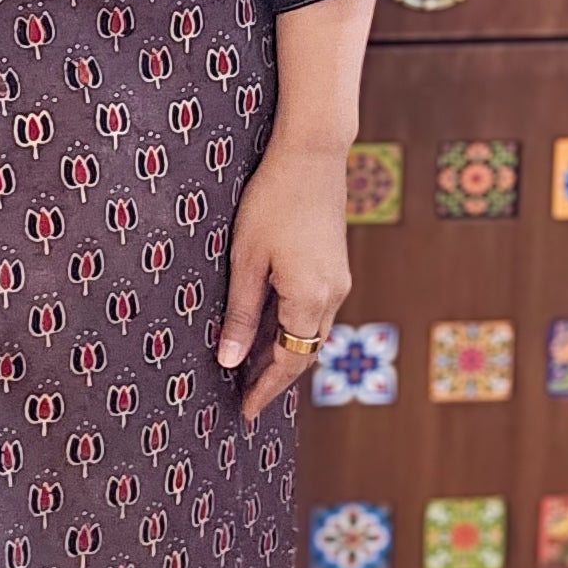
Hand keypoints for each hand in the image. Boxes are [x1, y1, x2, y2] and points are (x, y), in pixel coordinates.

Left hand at [217, 134, 351, 427]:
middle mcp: (332, 296)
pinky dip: (291, 326)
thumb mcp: (247, 260)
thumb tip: (230, 361)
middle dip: (272, 377)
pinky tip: (266, 326)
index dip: (265, 390)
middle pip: (303, 353)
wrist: (311, 154)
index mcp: (310, 300)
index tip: (244, 412)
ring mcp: (337, 280)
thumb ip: (242, 314)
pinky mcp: (334, 265)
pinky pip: (313, 310)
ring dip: (281, 351)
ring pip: (309, 332)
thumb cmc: (272, 201)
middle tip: (242, 395)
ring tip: (247, 366)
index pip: (289, 363)